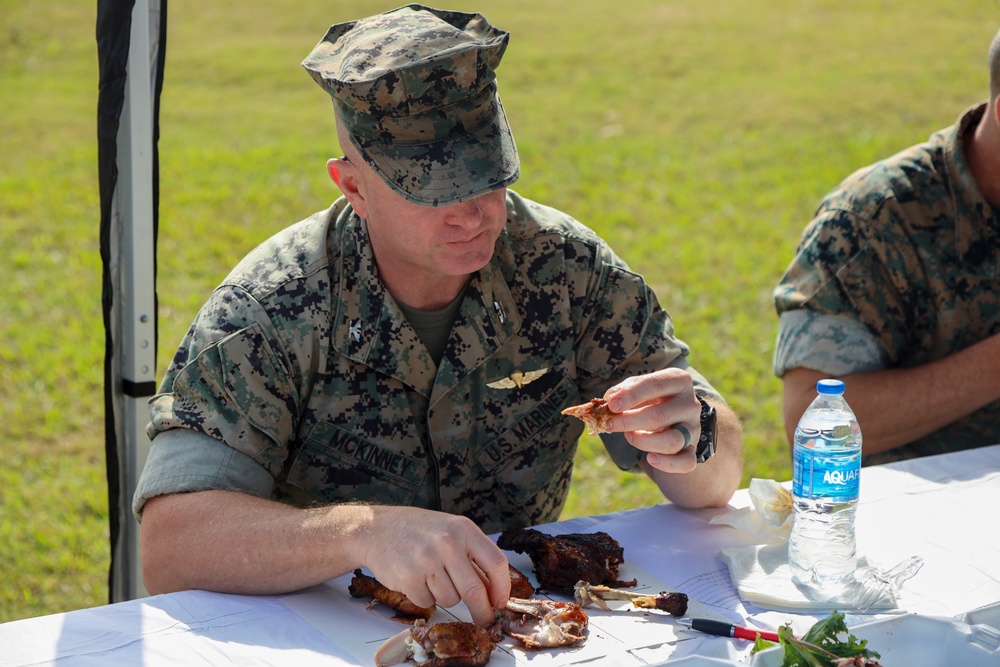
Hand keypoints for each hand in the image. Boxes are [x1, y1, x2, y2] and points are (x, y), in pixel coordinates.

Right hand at [361, 506, 509, 625]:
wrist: (378, 529)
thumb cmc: (419, 531)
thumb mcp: (451, 533)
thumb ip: (472, 558)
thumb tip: (494, 592)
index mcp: (463, 529)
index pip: (496, 563)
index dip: (502, 588)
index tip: (501, 602)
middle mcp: (447, 542)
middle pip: (475, 590)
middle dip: (482, 612)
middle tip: (484, 620)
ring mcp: (426, 559)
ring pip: (451, 600)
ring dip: (445, 596)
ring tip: (431, 577)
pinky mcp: (408, 577)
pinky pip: (428, 603)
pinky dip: (424, 597)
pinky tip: (415, 578)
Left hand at [602, 368, 701, 472]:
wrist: (672, 417)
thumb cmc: (651, 399)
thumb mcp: (638, 389)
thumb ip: (623, 391)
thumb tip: (608, 401)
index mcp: (678, 381)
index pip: (655, 385)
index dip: (631, 395)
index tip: (611, 405)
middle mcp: (690, 404)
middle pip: (659, 415)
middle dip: (629, 421)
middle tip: (609, 424)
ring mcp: (693, 429)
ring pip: (671, 441)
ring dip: (643, 441)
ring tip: (629, 436)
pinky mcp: (692, 450)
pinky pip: (685, 462)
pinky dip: (667, 464)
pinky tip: (650, 459)